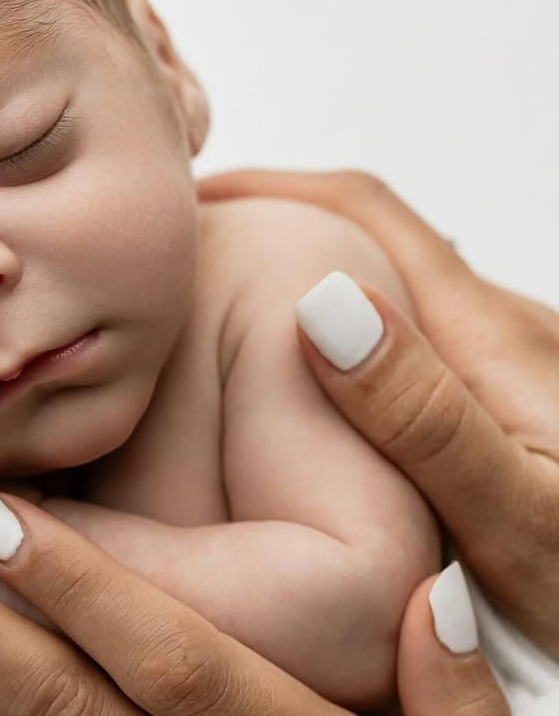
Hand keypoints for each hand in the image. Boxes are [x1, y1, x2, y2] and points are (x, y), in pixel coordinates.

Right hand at [193, 168, 558, 654]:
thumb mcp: (519, 526)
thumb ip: (422, 419)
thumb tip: (321, 300)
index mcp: (492, 339)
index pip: (365, 211)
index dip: (268, 188)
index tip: (191, 200)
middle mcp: (508, 335)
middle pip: (376, 245)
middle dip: (280, 231)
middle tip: (189, 270)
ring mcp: (521, 371)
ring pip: (400, 299)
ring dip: (315, 287)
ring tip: (229, 334)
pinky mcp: (527, 410)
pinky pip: (422, 348)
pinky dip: (355, 347)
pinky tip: (322, 403)